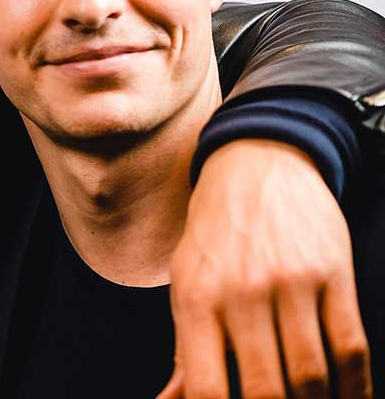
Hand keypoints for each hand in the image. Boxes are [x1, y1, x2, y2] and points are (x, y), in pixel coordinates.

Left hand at [159, 138, 370, 398]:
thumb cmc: (215, 235)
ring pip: (313, 375)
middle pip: (268, 390)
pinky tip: (347, 397)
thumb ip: (185, 349)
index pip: (206, 386)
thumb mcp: (186, 283)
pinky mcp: (333, 273)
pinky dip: (355, 386)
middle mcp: (242, 292)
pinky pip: (351, 347)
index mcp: (196, 299)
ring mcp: (291, 282)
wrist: (257, 164)